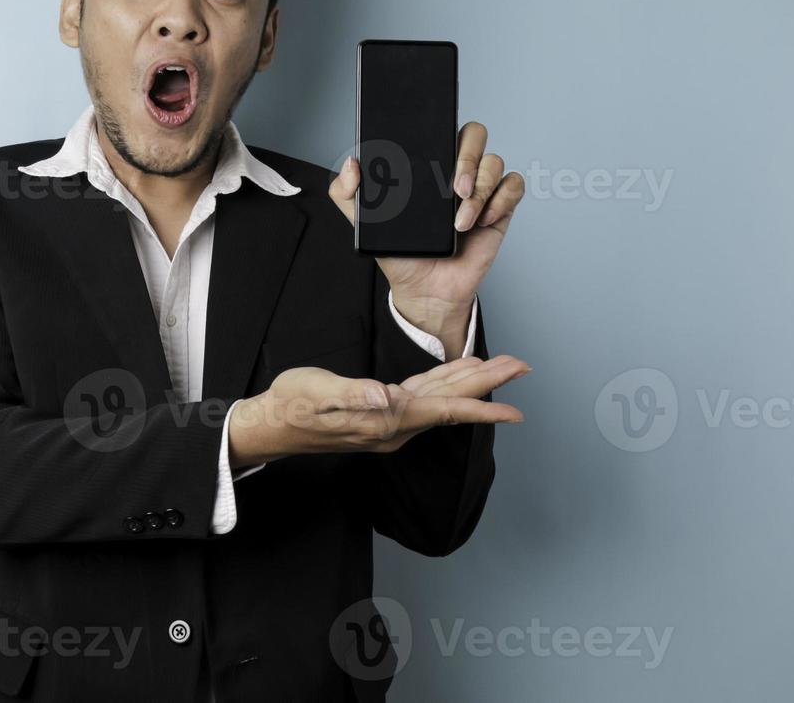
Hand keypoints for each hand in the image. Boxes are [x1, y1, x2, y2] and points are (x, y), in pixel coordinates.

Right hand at [227, 355, 529, 467]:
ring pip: (441, 401)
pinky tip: (455, 375)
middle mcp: (395, 426)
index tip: (515, 408)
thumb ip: (353, 393)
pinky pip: (423, 399)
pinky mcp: (381, 414)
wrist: (272, 425)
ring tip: (499, 368)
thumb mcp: (319, 392)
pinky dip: (444, 385)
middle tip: (521, 367)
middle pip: (451, 404)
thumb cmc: (292, 405)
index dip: (481, 407)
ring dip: (470, 384)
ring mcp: (389, 423)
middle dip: (488, 386)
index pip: (444, 411)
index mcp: (386, 420)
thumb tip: (385, 397)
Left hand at [330, 122, 525, 342]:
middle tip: (454, 187)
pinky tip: (483, 219)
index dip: (443, 127)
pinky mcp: (500, 208)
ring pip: (494, 162)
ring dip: (481, 189)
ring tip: (460, 219)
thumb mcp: (363, 222)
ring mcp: (480, 188)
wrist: (424, 289)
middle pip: (474, 134)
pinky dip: (502, 200)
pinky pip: (513, 186)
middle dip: (468, 157)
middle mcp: (455, 170)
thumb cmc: (400, 253)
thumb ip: (345, 193)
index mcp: (426, 165)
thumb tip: (351, 163)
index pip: (441, 127)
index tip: (434, 150)